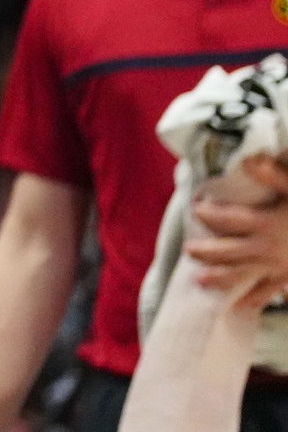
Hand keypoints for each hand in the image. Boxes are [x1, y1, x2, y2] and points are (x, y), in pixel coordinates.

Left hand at [187, 155, 287, 305]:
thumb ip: (273, 176)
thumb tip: (249, 159)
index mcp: (265, 223)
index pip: (227, 219)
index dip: (208, 214)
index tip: (195, 210)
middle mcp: (266, 247)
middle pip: (227, 251)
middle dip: (205, 252)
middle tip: (187, 249)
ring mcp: (277, 266)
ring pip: (241, 274)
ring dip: (219, 277)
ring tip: (199, 279)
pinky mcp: (287, 278)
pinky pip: (267, 291)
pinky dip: (252, 298)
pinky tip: (238, 305)